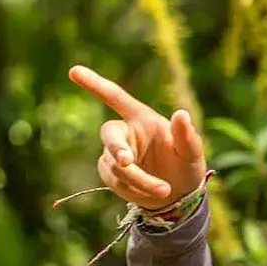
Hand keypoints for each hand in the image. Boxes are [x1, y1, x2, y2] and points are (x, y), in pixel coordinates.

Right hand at [68, 65, 205, 210]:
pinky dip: (135, 190)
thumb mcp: (192, 151)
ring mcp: (114, 154)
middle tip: (127, 162)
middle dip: (117, 149)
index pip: (116, 97)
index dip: (95, 84)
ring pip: (116, 166)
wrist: (179, 195)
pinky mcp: (110, 174)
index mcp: (142, 118)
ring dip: (139, 180)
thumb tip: (181, 114)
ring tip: (165, 190)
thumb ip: (186, 135)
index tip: (74, 70)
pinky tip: (152, 194)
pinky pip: (116, 182)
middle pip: (109, 134)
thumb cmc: (186, 165)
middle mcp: (125, 133)